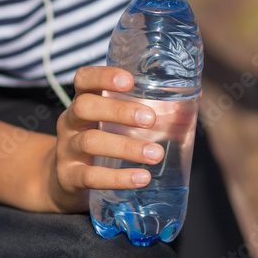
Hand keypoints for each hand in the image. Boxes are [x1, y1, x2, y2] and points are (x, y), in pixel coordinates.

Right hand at [46, 66, 163, 212]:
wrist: (61, 181)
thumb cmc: (99, 141)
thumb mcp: (111, 122)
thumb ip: (145, 108)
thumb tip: (196, 97)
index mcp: (83, 101)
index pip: (84, 79)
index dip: (103, 76)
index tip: (129, 81)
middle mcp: (70, 121)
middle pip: (85, 106)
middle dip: (118, 110)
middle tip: (150, 119)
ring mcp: (66, 150)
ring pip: (90, 142)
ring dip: (125, 147)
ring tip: (155, 154)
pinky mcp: (69, 178)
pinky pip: (90, 177)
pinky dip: (118, 178)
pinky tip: (141, 178)